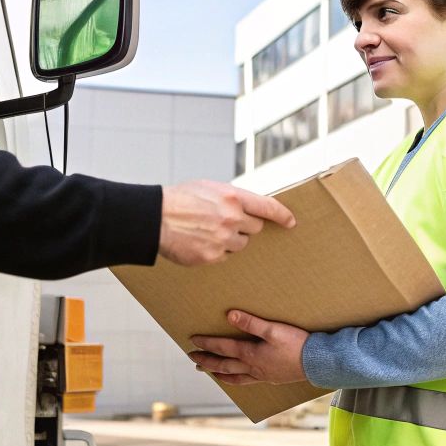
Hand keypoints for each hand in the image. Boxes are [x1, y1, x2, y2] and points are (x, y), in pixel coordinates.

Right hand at [158, 180, 294, 265]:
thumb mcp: (209, 188)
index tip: (290, 222)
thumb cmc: (180, 199)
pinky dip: (217, 251)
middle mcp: (231, 218)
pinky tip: (200, 242)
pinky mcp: (212, 256)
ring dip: (231, 240)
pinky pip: (225, 256)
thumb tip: (249, 207)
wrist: (155, 217)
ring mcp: (223, 239)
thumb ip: (232, 197)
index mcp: (232, 197)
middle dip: (246, 226)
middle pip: (255, 228)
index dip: (282, 215)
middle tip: (226, 222)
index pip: (268, 207)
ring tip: (208, 231)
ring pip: (241, 244)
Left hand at [189, 310, 308, 385]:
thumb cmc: (297, 344)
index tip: (192, 340)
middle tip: (193, 358)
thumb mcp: (274, 329)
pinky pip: (247, 381)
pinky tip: (236, 378)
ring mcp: (261, 374)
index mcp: (251, 353)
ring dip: (218, 373)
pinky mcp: (271, 378)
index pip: (223, 347)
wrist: (317, 363)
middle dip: (207, 360)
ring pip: (234, 375)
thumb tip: (230, 315)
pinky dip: (236, 380)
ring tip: (208, 371)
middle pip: (223, 364)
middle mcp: (252, 367)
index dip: (206, 343)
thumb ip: (251, 322)